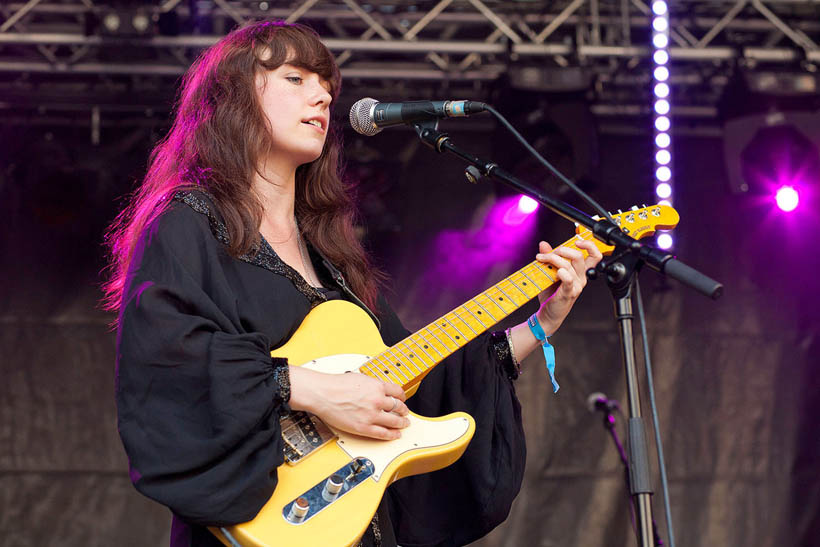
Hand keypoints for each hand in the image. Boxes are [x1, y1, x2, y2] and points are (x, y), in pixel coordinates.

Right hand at [288, 366, 409, 440]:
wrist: (323, 394)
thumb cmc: (336, 385)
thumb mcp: (360, 378)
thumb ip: (373, 385)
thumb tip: (379, 390)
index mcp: (377, 386)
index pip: (398, 392)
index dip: (402, 397)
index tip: (402, 399)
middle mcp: (377, 400)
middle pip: (398, 407)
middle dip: (403, 410)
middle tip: (405, 413)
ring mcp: (371, 415)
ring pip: (394, 421)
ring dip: (401, 423)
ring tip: (403, 424)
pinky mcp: (364, 428)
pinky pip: (383, 433)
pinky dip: (392, 435)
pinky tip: (395, 435)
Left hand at [533, 238, 602, 335]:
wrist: (547, 314)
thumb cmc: (551, 294)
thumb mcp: (549, 273)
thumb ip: (549, 258)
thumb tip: (544, 244)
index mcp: (580, 272)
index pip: (595, 256)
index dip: (589, 246)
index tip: (577, 241)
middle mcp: (581, 278)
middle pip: (578, 256)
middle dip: (562, 250)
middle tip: (548, 253)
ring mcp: (576, 286)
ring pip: (568, 265)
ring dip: (552, 258)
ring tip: (540, 259)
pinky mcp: (569, 293)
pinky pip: (568, 280)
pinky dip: (562, 273)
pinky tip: (555, 271)